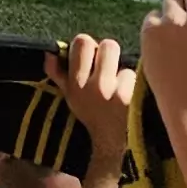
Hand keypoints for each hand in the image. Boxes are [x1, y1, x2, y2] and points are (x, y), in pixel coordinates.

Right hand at [48, 31, 134, 165]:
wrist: (113, 145)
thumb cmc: (92, 116)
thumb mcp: (71, 98)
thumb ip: (58, 74)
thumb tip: (49, 54)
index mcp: (76, 83)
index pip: (83, 41)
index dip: (90, 47)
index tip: (91, 59)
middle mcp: (93, 86)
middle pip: (108, 45)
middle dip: (110, 55)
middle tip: (109, 69)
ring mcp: (114, 92)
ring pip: (125, 64)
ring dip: (124, 75)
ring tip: (121, 91)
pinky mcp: (132, 98)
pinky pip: (137, 79)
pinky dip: (135, 87)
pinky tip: (131, 100)